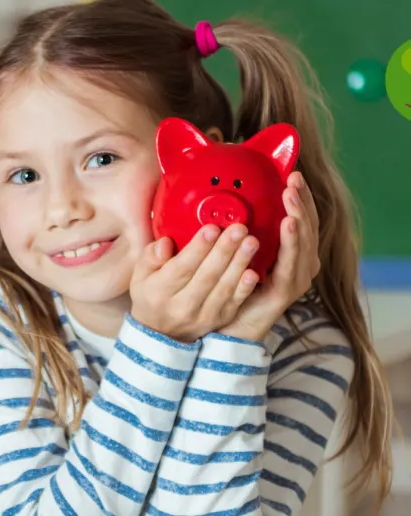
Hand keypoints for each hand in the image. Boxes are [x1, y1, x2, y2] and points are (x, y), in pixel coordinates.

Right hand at [129, 222, 259, 343]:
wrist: (161, 332)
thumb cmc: (152, 294)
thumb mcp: (141, 275)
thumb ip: (150, 257)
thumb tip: (166, 243)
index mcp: (160, 291)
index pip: (181, 267)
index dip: (198, 248)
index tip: (212, 228)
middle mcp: (181, 306)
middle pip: (206, 275)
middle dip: (224, 250)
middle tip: (239, 228)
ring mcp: (202, 315)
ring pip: (223, 287)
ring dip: (239, 264)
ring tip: (251, 242)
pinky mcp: (218, 320)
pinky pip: (233, 302)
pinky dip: (244, 288)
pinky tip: (254, 272)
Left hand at [217, 171, 320, 342]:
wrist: (221, 328)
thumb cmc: (223, 289)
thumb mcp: (227, 254)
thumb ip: (232, 232)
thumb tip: (225, 204)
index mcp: (288, 253)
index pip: (300, 219)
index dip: (300, 198)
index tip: (292, 175)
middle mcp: (297, 264)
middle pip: (307, 227)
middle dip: (302, 201)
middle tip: (294, 179)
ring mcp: (295, 279)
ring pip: (303, 242)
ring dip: (299, 216)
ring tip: (291, 196)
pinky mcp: (285, 292)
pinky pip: (289, 264)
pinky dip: (290, 243)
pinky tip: (288, 224)